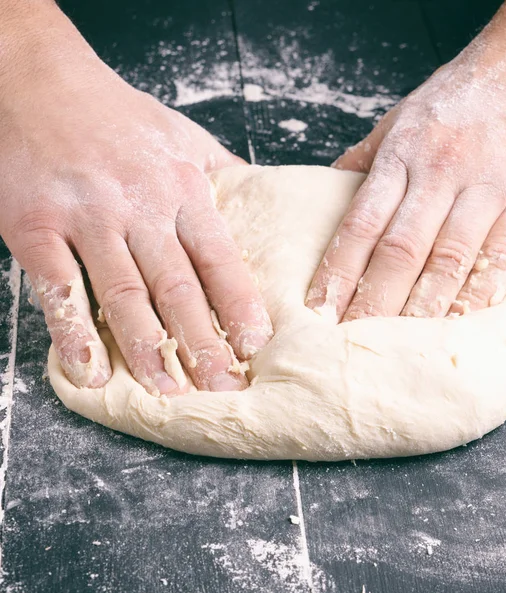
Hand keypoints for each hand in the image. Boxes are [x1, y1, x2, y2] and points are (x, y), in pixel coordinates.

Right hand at [0, 2, 271, 394]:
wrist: (42, 82)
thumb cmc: (121, 117)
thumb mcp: (186, 138)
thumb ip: (225, 175)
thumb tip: (264, 201)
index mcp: (183, 190)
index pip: (220, 260)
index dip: (239, 307)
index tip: (256, 346)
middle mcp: (140, 208)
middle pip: (179, 289)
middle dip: (203, 344)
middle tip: (223, 387)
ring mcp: (87, 219)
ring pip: (124, 296)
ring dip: (148, 350)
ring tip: (169, 391)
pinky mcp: (36, 227)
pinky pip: (59, 288)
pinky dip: (74, 333)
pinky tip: (92, 371)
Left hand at [307, 0, 505, 319]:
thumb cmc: (466, 93)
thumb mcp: (405, 117)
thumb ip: (367, 159)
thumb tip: (327, 190)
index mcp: (403, 153)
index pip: (360, 224)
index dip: (338, 271)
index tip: (319, 310)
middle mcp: (441, 170)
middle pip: (398, 249)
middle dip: (371, 302)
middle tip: (348, 342)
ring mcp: (490, 183)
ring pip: (449, 258)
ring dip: (420, 308)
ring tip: (397, 347)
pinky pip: (505, 253)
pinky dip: (481, 291)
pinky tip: (461, 322)